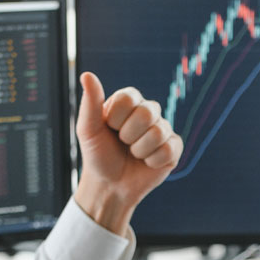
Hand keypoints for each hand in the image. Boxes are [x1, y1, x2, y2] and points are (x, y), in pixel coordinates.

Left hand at [73, 72, 181, 232]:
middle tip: (121, 143)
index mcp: (128, 101)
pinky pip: (169, 150)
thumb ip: (90, 103)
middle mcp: (148, 111)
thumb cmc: (97, 155)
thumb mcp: (88, 130)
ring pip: (158, 133)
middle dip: (128, 135)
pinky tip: (146, 163)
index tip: (109, 128)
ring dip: (139, 150)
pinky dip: (152, 162)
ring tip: (132, 154)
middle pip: (147, 113)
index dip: (116, 118)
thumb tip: (86, 74)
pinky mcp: (173, 148)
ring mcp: (163, 129)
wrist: (109, 186)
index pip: (129, 97)